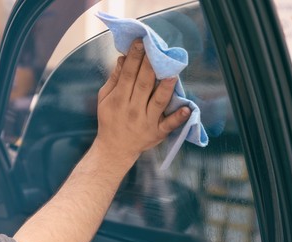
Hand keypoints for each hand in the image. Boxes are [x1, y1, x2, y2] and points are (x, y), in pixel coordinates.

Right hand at [94, 39, 190, 161]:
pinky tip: (187, 109)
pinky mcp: (157, 133)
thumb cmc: (110, 120)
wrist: (115, 149)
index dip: (134, 58)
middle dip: (150, 65)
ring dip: (166, 87)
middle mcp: (133, 110)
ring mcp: (146, 122)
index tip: (140, 42)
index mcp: (118, 100)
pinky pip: (169, 125)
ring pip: (158, 101)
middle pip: (143, 84)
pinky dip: (178, 118)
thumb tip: (123, 59)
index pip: (128, 75)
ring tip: (173, 72)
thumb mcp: (105, 99)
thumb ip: (115, 80)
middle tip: (156, 48)